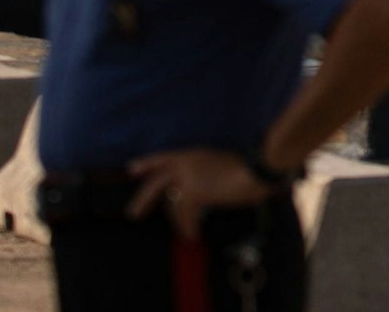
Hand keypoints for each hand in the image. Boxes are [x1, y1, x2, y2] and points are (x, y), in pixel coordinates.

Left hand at [127, 148, 272, 238]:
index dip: (147, 163)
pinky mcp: (193, 193)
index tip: (131, 169)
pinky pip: (185, 216)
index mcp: (193, 153)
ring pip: (171, 203)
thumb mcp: (221, 164)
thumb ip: (205, 173)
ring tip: (184, 231)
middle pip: (155, 182)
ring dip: (177, 220)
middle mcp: (186, 163)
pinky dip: (189, 227)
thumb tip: (198, 190)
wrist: (257, 168)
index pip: (163, 157)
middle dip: (142, 199)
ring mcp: (188, 177)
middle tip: (133, 214)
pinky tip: (193, 234)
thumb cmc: (249, 167)